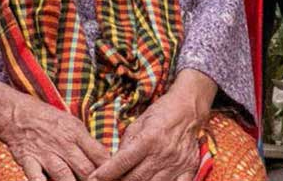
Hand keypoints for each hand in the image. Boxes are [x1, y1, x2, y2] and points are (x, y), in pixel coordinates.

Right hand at [0, 84, 108, 180]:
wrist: (16, 112)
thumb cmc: (47, 119)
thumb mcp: (71, 123)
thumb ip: (87, 142)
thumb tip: (106, 160)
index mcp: (76, 132)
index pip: (100, 155)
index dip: (110, 171)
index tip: (116, 179)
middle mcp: (63, 143)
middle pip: (86, 169)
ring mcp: (45, 153)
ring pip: (65, 176)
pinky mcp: (28, 161)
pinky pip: (36, 178)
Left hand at [88, 69, 215, 180]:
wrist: (188, 109)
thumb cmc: (161, 113)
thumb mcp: (140, 122)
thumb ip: (127, 142)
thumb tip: (114, 162)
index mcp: (148, 139)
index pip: (123, 161)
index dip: (107, 172)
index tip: (94, 178)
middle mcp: (161, 154)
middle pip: (135, 178)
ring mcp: (176, 165)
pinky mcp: (188, 171)